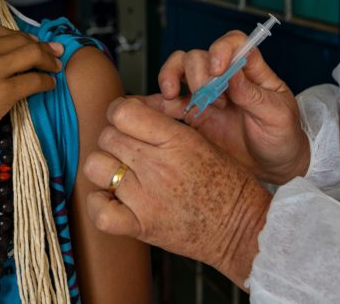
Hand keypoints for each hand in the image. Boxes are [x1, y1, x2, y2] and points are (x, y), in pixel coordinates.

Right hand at [0, 25, 62, 164]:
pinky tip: (49, 85)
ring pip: (31, 55)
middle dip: (42, 47)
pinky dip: (46, 81)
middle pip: (21, 40)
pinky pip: (34, 80)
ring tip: (55, 69)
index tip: (37, 43)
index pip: (3, 32)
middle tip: (55, 54)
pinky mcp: (2, 93)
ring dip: (48, 61)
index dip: (24, 37)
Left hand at [83, 97, 270, 288]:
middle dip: (114, 140)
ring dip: (104, 168)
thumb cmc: (229, 185)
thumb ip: (166, 125)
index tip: (125, 120)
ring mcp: (146, 197)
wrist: (244, 229)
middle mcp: (157, 166)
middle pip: (107, 136)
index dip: (119, 112)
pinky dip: (99, 205)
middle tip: (128, 150)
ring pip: (96, 166)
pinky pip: (99, 211)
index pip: (123, 112)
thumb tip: (133, 110)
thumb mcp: (203, 141)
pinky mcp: (142, 226)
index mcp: (176, 140)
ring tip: (120, 174)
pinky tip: (113, 201)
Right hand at [156, 33, 308, 184]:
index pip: (233, 43)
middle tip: (206, 96)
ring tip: (171, 96)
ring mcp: (207, 95)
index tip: (218, 68)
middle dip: (197, 73)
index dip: (221, 49)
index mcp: (251, 71)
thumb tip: (232, 73)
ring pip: (179, 71)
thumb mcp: (277, 115)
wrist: (274, 169)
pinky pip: (170, 102)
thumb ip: (253, 94)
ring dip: (171, 78)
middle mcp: (225, 78)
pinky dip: (158, 103)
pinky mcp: (193, 115)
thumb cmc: (282, 137)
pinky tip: (154, 109)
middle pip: (199, 56)